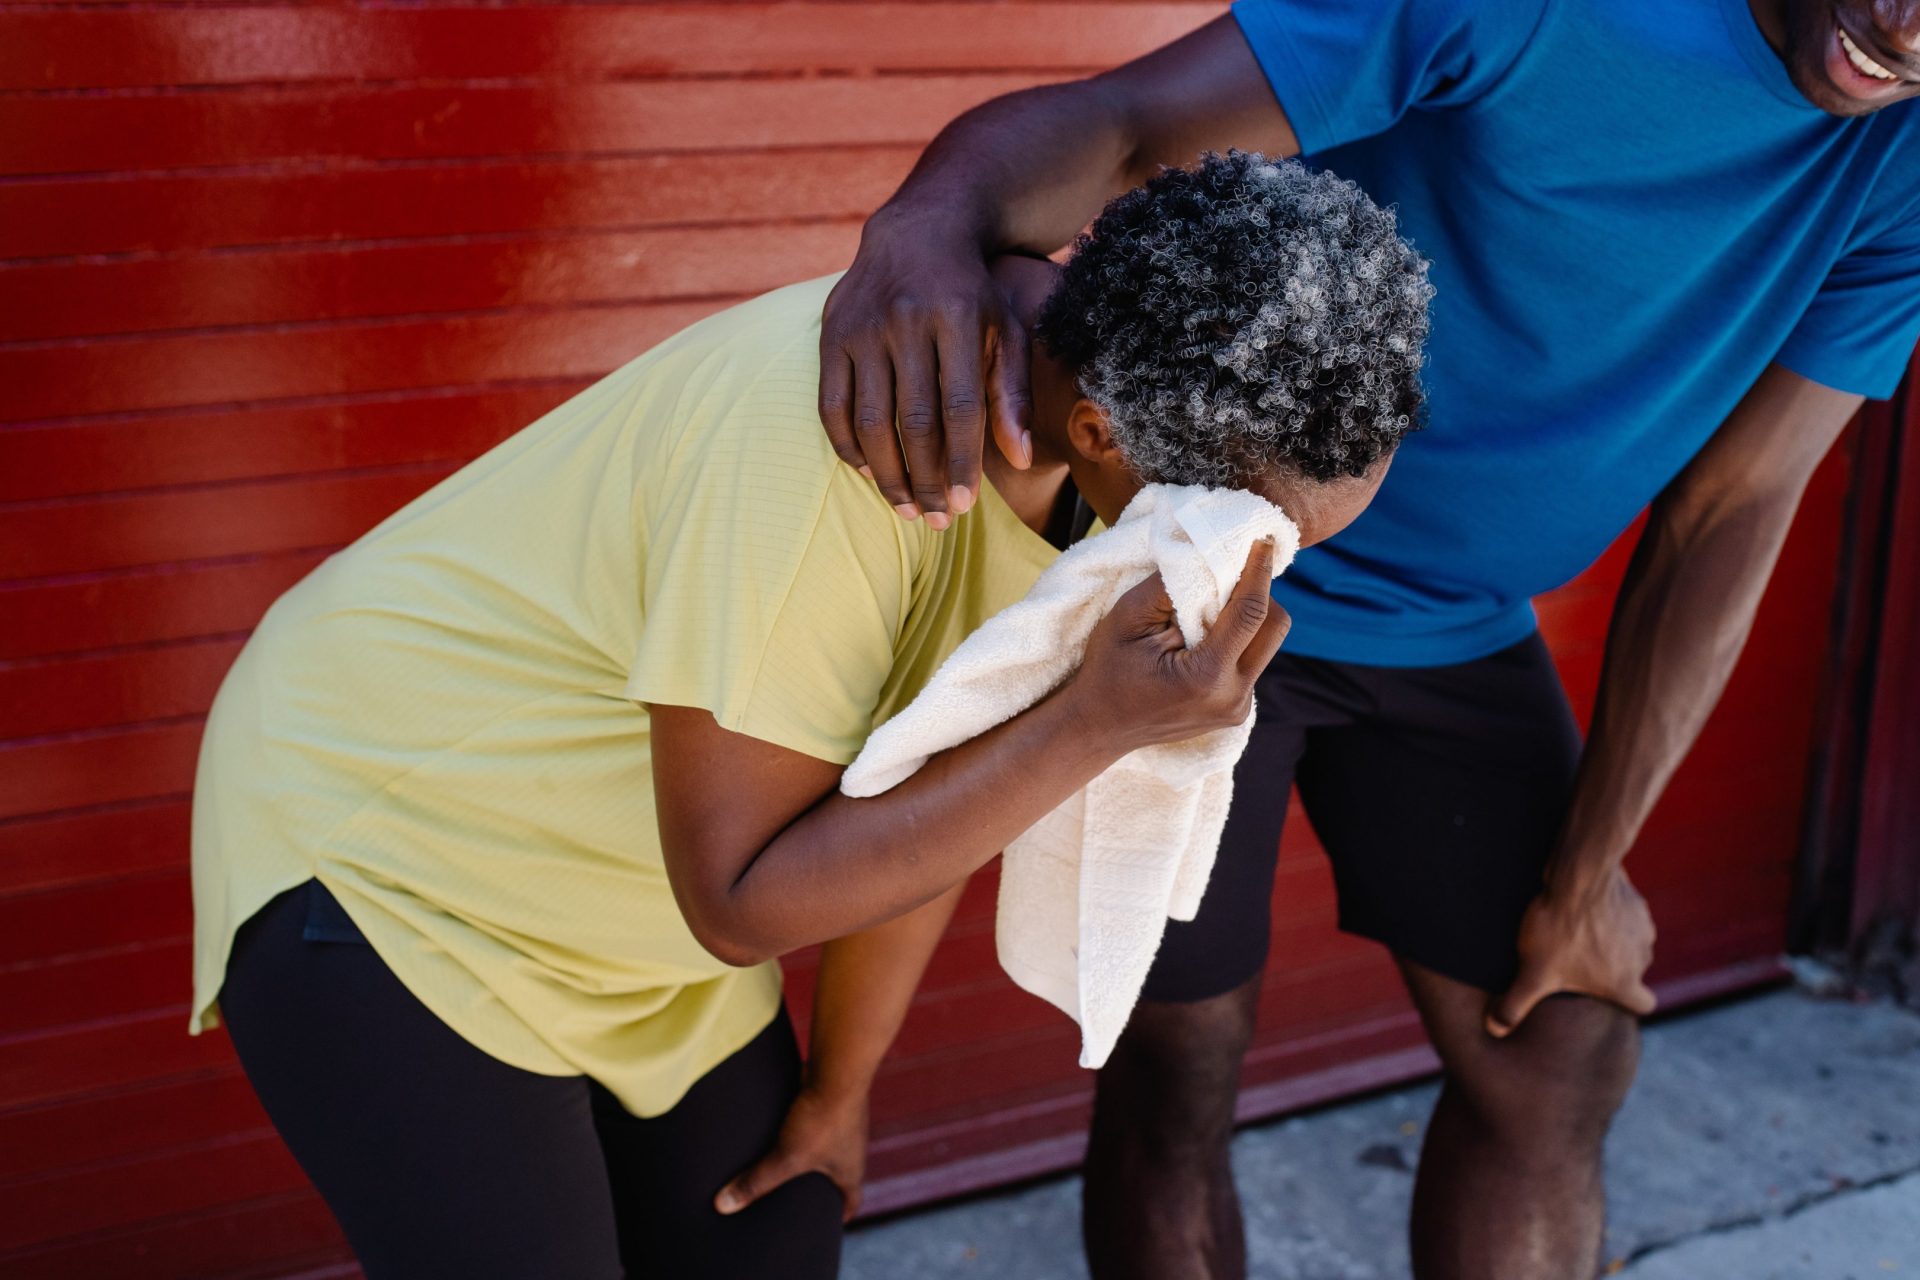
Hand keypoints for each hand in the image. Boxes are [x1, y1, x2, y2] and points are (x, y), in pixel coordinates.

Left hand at [713, 1085, 868, 1222]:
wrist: (838, 1068)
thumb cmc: (821, 1119)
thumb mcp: (786, 1157)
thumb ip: (756, 1182)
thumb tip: (722, 1206)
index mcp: (851, 1171)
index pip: (851, 1202)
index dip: (839, 1215)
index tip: (827, 1224)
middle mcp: (853, 1148)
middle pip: (839, 1174)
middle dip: (822, 1186)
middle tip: (801, 1196)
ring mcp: (845, 1122)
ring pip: (830, 1146)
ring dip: (814, 1154)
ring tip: (789, 1161)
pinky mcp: (833, 1101)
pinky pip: (820, 1120)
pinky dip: (807, 1126)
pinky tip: (787, 1125)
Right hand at [818, 208, 1033, 526]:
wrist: (918, 232)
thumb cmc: (973, 294)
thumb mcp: (1008, 330)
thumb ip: (1014, 393)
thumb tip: (1019, 460)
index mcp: (958, 317)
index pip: (960, 407)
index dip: (962, 462)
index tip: (965, 506)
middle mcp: (906, 320)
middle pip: (913, 421)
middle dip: (926, 479)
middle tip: (937, 519)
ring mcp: (862, 326)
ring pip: (869, 420)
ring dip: (887, 474)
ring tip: (906, 508)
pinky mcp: (831, 334)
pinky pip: (832, 405)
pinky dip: (848, 446)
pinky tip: (868, 473)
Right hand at [1070, 539, 1290, 752]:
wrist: (1098, 728)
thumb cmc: (1107, 671)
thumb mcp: (1127, 618)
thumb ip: (1169, 586)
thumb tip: (1207, 557)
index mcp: (1207, 677)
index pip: (1252, 612)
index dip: (1259, 570)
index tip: (1262, 540)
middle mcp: (1233, 697)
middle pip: (1275, 627)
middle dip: (1260, 593)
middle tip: (1230, 574)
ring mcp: (1238, 709)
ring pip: (1267, 644)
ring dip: (1247, 617)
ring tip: (1209, 608)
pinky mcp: (1236, 710)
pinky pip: (1252, 661)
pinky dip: (1236, 639)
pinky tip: (1204, 636)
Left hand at [1486, 867, 1657, 1037]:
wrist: (1577, 878)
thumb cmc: (1558, 930)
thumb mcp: (1532, 973)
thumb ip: (1514, 1005)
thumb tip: (1494, 1030)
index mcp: (1623, 983)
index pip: (1643, 1005)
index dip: (1627, 1001)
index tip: (1606, 992)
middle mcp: (1641, 958)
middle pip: (1633, 970)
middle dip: (1611, 966)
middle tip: (1579, 957)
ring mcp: (1643, 927)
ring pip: (1631, 942)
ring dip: (1612, 939)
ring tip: (1578, 930)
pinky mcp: (1636, 902)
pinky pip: (1628, 915)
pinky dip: (1612, 914)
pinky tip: (1586, 907)